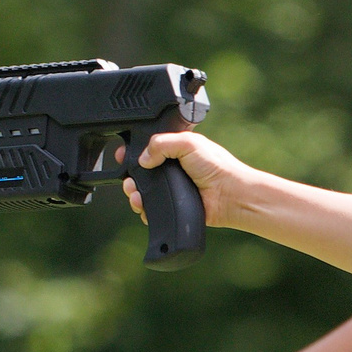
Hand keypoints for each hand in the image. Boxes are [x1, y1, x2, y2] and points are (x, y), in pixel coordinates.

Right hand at [118, 131, 255, 229]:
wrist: (228, 195)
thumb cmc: (217, 167)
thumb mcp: (188, 143)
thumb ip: (161, 144)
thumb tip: (142, 159)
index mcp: (175, 150)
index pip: (147, 148)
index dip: (133, 151)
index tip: (123, 154)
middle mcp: (171, 169)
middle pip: (140, 172)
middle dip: (129, 175)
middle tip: (128, 178)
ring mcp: (171, 188)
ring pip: (142, 191)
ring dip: (133, 192)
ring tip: (134, 193)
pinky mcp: (171, 206)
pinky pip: (150, 208)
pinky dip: (143, 208)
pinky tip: (142, 205)